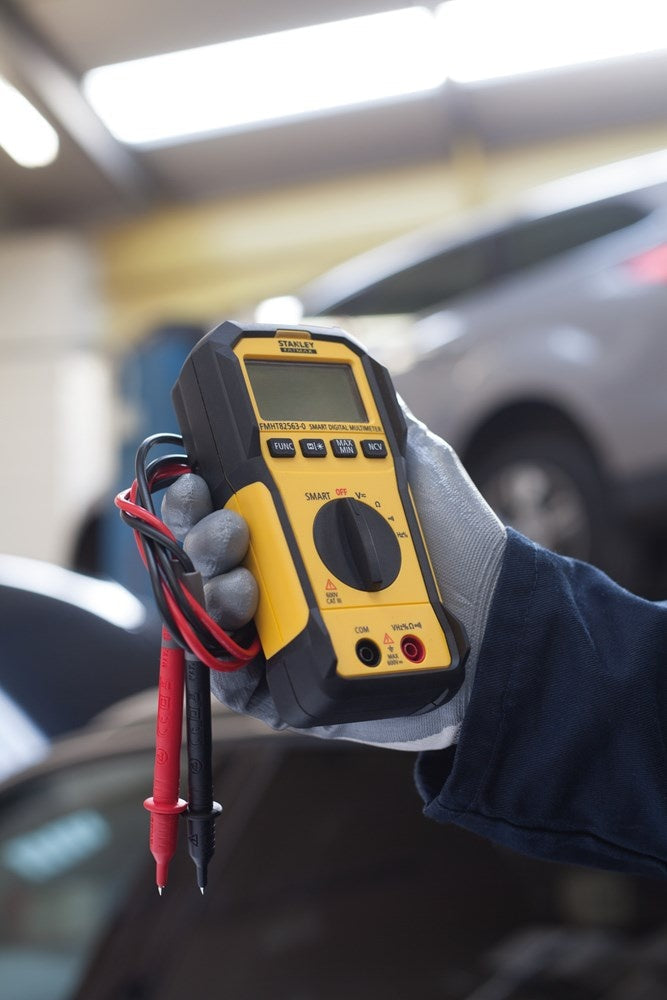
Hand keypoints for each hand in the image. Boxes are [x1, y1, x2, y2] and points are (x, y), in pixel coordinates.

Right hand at [161, 403, 505, 749]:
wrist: (501, 619)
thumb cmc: (465, 546)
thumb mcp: (421, 466)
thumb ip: (382, 424)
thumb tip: (359, 384)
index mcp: (297, 523)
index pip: (227, 503)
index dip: (199, 489)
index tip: (198, 476)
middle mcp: (282, 573)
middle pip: (207, 554)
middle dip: (198, 532)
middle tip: (227, 526)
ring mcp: (284, 630)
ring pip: (210, 611)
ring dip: (210, 588)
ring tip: (245, 579)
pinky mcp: (292, 687)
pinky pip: (234, 681)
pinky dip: (225, 656)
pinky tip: (246, 626)